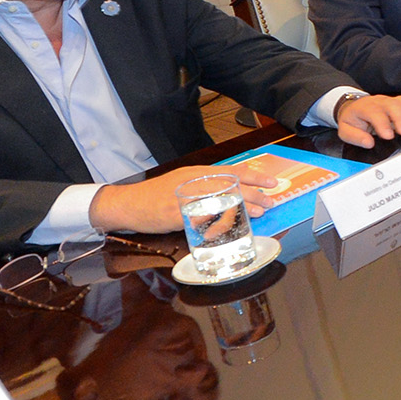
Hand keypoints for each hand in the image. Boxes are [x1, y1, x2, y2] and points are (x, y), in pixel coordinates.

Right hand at [91, 161, 280, 233]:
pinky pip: (202, 217)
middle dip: (253, 194)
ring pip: (220, 199)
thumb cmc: (156, 195)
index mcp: (196, 173)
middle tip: (270, 202)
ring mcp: (185, 197)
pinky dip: (217, 222)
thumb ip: (205, 186)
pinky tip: (229, 227)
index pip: (231, 171)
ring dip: (242, 207)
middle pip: (230, 185)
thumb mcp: (184, 183)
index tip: (272, 182)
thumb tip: (232, 192)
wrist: (128, 203)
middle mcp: (193, 182)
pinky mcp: (175, 213)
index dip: (254, 177)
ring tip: (259, 213)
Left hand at [334, 93, 400, 145]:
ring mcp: (392, 101)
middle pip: (394, 104)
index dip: (383, 123)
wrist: (354, 107)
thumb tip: (368, 143)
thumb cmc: (353, 120)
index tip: (389, 136)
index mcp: (365, 107)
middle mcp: (380, 102)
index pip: (375, 112)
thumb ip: (355, 137)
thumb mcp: (345, 130)